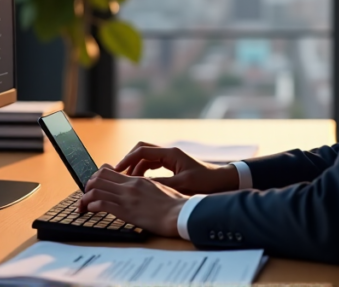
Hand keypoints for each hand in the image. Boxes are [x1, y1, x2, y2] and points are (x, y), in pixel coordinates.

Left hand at [79, 166, 185, 237]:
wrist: (180, 213)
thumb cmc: (174, 204)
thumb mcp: (159, 189)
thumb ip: (146, 186)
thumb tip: (139, 188)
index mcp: (137, 180)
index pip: (109, 171)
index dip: (96, 177)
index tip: (94, 185)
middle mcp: (130, 186)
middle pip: (99, 178)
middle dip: (88, 186)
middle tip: (85, 195)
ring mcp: (127, 198)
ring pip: (96, 190)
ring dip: (85, 198)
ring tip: (82, 205)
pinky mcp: (126, 211)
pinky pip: (101, 204)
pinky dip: (91, 206)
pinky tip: (89, 210)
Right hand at [114, 141, 239, 194]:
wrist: (222, 181)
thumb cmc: (206, 181)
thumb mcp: (182, 185)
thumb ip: (161, 184)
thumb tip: (140, 186)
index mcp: (170, 153)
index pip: (142, 151)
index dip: (127, 160)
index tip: (116, 171)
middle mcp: (168, 153)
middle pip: (141, 151)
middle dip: (128, 162)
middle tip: (118, 176)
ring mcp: (170, 159)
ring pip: (145, 159)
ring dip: (135, 168)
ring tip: (126, 182)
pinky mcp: (172, 166)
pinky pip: (152, 165)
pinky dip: (143, 172)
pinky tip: (139, 184)